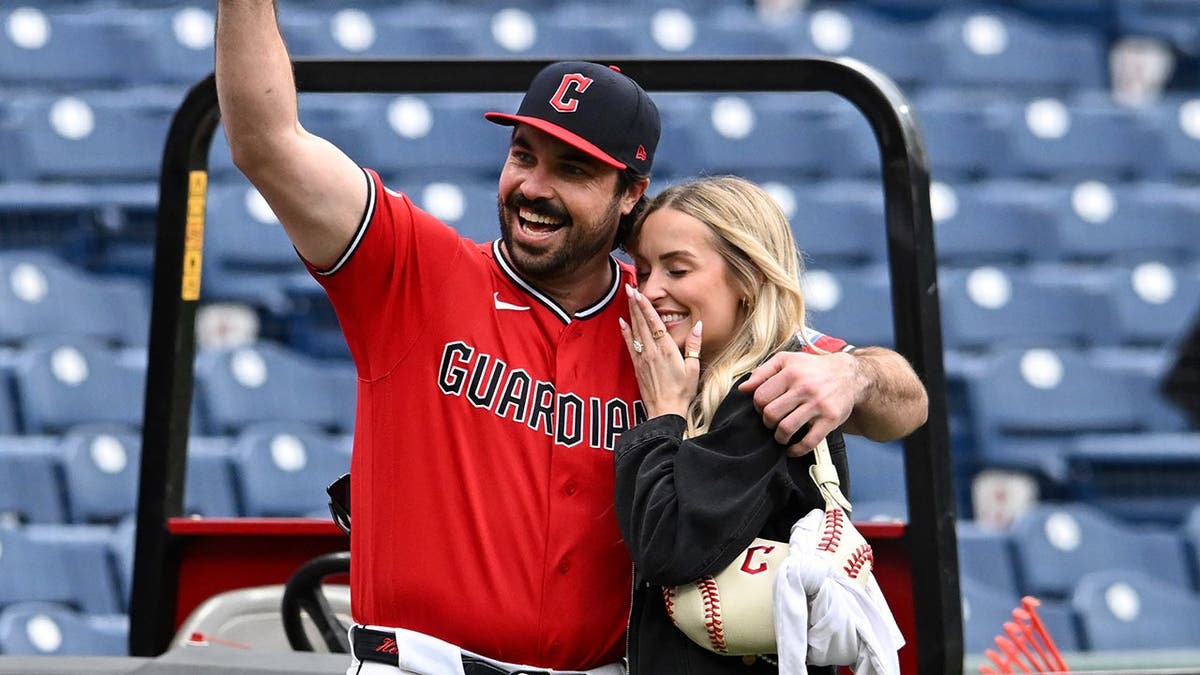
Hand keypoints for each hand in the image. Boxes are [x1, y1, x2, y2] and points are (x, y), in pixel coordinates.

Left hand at [619, 284, 701, 418]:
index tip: (639, 292)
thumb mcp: (693, 368)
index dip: (646, 306)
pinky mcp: (637, 366)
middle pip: (642, 322)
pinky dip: (625, 332)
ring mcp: (643, 358)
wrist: (665, 411)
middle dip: (635, 304)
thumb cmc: (682, 391)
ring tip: (627, 298)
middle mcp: (652, 351)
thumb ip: (693, 345)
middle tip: (629, 287)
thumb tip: (698, 325)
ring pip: (635, 330)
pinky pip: (630, 345)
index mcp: (667, 349)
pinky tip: (622, 322)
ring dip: (631, 313)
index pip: (654, 322)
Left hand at [737, 350, 864, 454]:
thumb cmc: (812, 368)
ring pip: (786, 429)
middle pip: (771, 414)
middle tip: (772, 422)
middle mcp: (804, 388)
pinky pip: (809, 441)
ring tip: (781, 435)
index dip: (758, 407)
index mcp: (790, 373)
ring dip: (779, 437)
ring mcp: (818, 405)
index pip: (761, 397)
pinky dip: (796, 450)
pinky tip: (792, 449)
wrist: (848, 374)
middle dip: (767, 422)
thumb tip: (743, 388)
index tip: (764, 409)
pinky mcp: (830, 419)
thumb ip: (763, 372)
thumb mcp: (787, 360)